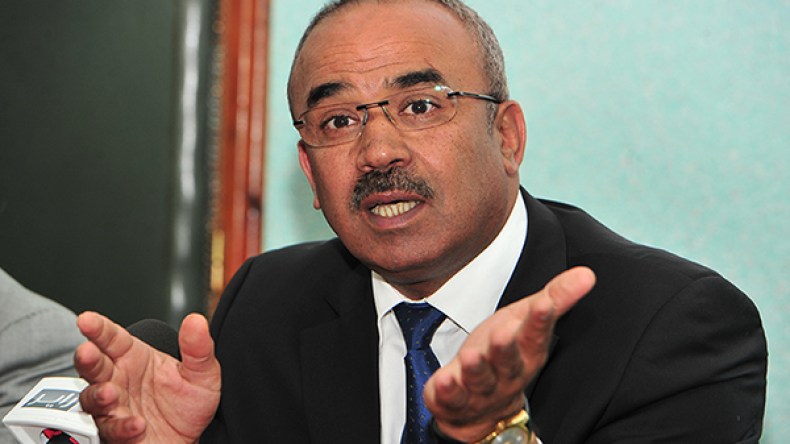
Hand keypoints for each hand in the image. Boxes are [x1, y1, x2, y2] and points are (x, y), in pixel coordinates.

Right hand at [74, 312, 220, 442]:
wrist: (191, 439)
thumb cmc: (188, 403)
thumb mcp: (202, 374)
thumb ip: (198, 348)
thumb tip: (197, 321)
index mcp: (133, 357)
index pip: (112, 338)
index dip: (98, 328)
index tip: (87, 320)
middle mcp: (118, 380)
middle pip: (94, 366)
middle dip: (87, 358)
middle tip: (87, 352)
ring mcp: (114, 407)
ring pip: (92, 399)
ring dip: (98, 395)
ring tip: (109, 393)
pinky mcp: (116, 432)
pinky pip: (112, 429)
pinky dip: (122, 426)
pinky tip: (136, 424)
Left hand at [425, 266, 595, 441]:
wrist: (482, 406)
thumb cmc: (505, 353)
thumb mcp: (526, 319)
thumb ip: (555, 298)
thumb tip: (586, 273)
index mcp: (527, 352)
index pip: (536, 335)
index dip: (540, 320)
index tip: (544, 304)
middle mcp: (508, 374)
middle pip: (509, 361)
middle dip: (505, 349)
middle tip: (503, 334)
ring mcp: (482, 390)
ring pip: (481, 380)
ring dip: (476, 369)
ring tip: (471, 356)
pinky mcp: (456, 401)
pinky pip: (452, 398)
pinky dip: (447, 391)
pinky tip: (443, 380)